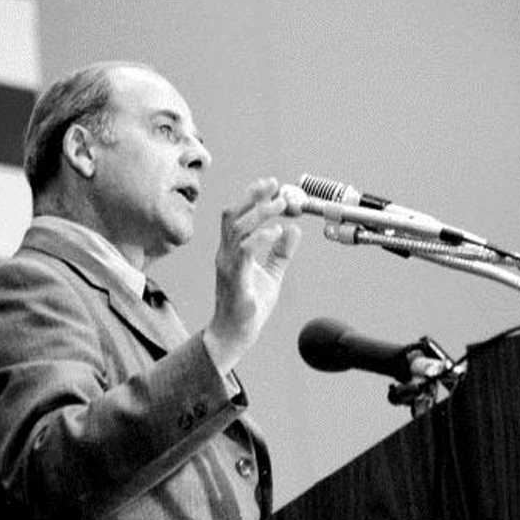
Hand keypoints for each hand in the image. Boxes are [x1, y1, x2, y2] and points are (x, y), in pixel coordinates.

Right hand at [203, 178, 301, 373]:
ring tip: (280, 205)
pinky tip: (276, 231)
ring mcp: (228, 266)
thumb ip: (281, 253)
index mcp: (231, 251)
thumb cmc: (248, 307)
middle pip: (232, 215)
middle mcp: (225, 254)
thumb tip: (294, 230)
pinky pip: (244, 252)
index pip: (236, 215)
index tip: (271, 184)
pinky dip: (260, 237)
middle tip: (276, 187)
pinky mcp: (235, 280)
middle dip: (253, 196)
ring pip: (237, 228)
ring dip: (260, 212)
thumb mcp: (271, 275)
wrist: (234, 335)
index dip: (252, 196)